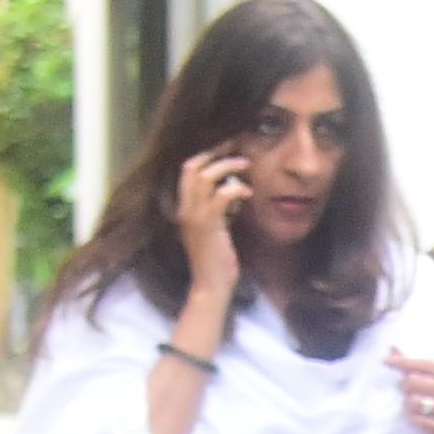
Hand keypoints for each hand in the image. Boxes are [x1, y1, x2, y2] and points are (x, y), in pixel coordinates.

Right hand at [173, 145, 255, 300]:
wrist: (211, 287)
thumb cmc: (216, 262)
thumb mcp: (214, 230)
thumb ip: (217, 211)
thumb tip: (230, 190)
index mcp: (184, 208)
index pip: (187, 171)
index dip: (205, 156)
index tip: (226, 148)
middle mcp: (185, 209)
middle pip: (191, 167)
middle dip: (215, 153)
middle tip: (236, 147)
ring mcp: (195, 217)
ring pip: (205, 177)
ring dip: (227, 166)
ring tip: (245, 164)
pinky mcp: (209, 226)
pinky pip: (222, 196)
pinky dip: (236, 188)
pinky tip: (248, 192)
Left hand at [395, 355, 433, 433]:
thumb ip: (415, 367)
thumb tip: (392, 348)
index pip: (424, 364)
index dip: (404, 362)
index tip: (386, 360)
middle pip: (414, 382)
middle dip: (404, 386)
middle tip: (405, 391)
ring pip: (412, 401)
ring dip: (407, 404)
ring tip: (413, 406)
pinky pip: (415, 419)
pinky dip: (411, 418)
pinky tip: (417, 418)